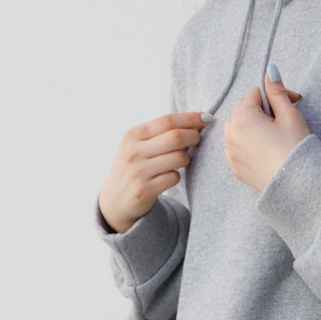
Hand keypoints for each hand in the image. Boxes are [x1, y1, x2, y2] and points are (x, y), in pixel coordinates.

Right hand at [99, 111, 209, 232]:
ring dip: (186, 159)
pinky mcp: (144, 190)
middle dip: (194, 137)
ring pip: (179, 157)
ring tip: (179, 161)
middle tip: (197, 140)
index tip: (206, 118)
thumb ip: (160, 133)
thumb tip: (196, 120)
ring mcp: (138, 171)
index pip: (167, 121)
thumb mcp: (137, 146)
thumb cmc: (133, 168)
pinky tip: (167, 178)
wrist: (114, 202)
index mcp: (133, 135)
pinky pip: (174, 177)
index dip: (191, 118)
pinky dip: (176, 176)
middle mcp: (133, 151)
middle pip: (176, 137)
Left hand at [223, 69, 309, 191]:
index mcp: (243, 118)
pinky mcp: (236, 169)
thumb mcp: (289, 115)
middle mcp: (231, 134)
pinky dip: (246, 144)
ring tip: (273, 133)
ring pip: (236, 128)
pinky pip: (236, 148)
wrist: (298, 186)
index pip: (253, 93)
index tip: (292, 102)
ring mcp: (231, 153)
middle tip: (283, 117)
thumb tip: (269, 71)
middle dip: (260, 109)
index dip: (274, 95)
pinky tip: (265, 149)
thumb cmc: (296, 148)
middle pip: (241, 109)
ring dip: (250, 125)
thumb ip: (276, 92)